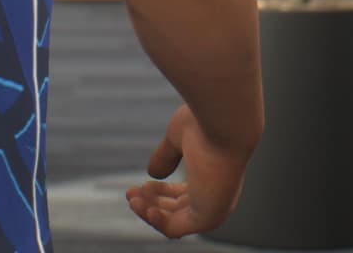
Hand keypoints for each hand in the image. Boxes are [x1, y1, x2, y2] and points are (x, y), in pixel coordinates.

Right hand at [126, 103, 250, 237]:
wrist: (222, 125)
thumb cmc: (206, 124)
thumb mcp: (178, 138)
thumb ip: (166, 156)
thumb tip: (152, 174)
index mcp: (213, 178)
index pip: (184, 195)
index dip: (160, 192)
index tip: (143, 183)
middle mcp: (216, 196)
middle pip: (177, 210)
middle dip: (151, 202)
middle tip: (130, 192)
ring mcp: (214, 208)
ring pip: (173, 221)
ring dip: (148, 211)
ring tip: (132, 197)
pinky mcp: (208, 218)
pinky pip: (175, 228)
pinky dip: (156, 220)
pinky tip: (143, 205)